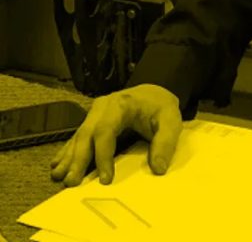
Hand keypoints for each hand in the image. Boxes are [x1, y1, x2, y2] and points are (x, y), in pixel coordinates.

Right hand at [49, 84, 181, 186]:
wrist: (153, 93)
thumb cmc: (160, 106)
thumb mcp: (170, 119)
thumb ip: (166, 142)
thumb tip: (158, 167)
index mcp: (121, 104)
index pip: (106, 130)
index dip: (104, 156)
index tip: (106, 179)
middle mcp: (103, 106)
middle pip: (87, 134)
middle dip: (78, 159)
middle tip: (71, 182)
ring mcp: (95, 113)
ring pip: (79, 136)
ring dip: (68, 158)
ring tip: (59, 177)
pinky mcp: (93, 121)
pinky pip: (77, 137)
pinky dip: (67, 151)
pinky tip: (57, 164)